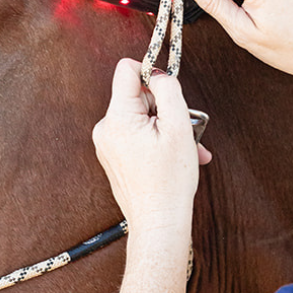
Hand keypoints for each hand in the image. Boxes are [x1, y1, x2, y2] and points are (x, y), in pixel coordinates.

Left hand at [92, 59, 210, 233]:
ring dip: (167, 128)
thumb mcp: (178, 127)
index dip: (152, 73)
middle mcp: (106, 129)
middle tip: (186, 130)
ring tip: (185, 149)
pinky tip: (174, 157)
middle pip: (137, 96)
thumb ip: (168, 90)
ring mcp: (108, 144)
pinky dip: (157, 142)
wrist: (159, 222)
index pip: (127, 70)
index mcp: (117, 118)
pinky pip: (137, 136)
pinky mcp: (114, 157)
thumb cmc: (169, 182)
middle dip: (165, 108)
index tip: (170, 90)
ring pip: (141, 118)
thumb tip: (158, 74)